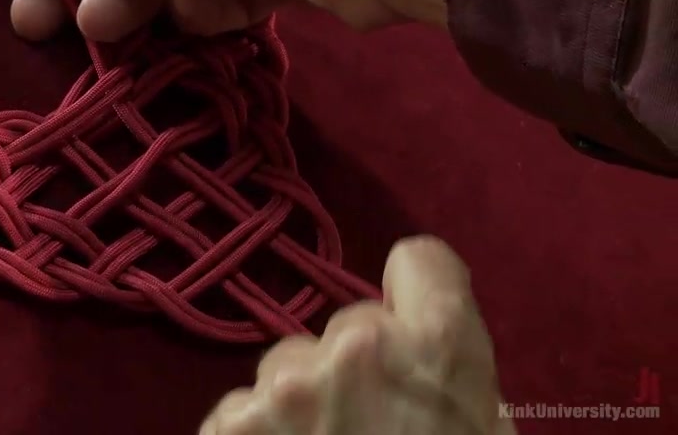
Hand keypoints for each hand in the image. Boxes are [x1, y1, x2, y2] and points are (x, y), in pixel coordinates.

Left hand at [200, 236, 514, 434]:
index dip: (416, 295)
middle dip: (357, 367)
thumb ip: (447, 376)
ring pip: (289, 366)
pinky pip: (245, 409)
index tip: (410, 323)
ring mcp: (284, 384)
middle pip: (348, 324)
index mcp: (440, 347)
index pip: (420, 259)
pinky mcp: (229, 425)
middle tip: (367, 429)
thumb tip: (414, 347)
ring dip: (301, 403)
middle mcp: (357, 348)